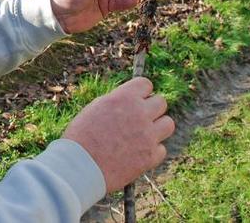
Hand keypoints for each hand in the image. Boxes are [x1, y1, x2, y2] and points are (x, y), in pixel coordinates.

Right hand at [62, 78, 174, 192]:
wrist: (81, 166)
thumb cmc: (82, 136)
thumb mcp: (96, 108)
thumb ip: (117, 102)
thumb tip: (130, 101)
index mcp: (124, 98)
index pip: (146, 84)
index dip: (141, 92)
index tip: (137, 99)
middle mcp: (140, 113)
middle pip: (161, 103)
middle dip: (151, 109)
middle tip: (139, 119)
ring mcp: (148, 135)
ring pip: (168, 124)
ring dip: (157, 128)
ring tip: (143, 135)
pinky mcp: (151, 156)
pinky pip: (161, 149)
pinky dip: (151, 151)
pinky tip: (137, 153)